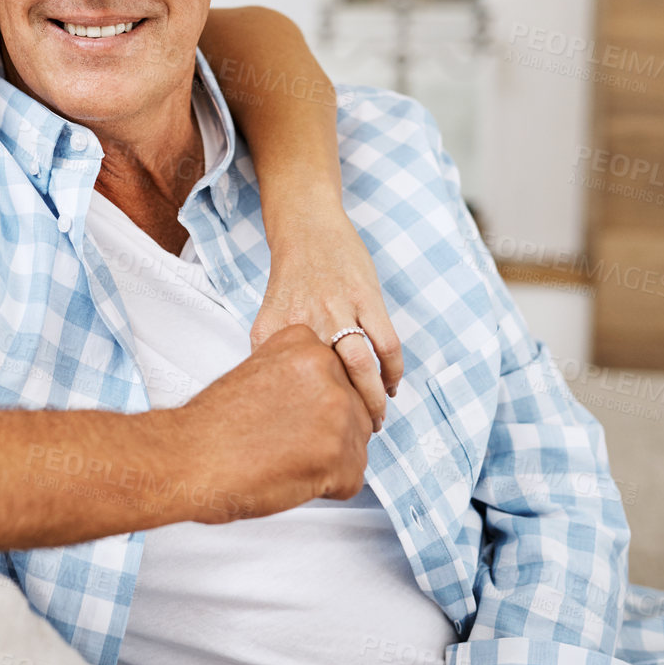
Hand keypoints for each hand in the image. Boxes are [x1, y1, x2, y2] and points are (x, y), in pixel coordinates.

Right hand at [175, 325, 373, 522]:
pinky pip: (352, 479)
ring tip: (285, 460)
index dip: (315, 405)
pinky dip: (327, 489)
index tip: (290, 415)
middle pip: (354, 410)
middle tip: (286, 443)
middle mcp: (328, 370)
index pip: (340, 378)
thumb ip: (299, 376)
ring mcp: (337, 412)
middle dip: (327, 434)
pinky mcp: (340, 455)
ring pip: (356, 445)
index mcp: (306, 343)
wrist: (188, 457)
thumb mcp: (259, 372)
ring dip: (328, 461)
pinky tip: (290, 477)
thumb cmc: (213, 424)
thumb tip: (325, 399)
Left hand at [253, 204, 403, 430]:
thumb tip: (278, 400)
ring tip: (376, 419)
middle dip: (346, 416)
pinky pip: (387, 343)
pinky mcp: (367, 297)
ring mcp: (339, 308)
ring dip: (373, 399)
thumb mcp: (271, 317)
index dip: (307, 417)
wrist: (306, 228)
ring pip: (361, 367)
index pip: (293, 386)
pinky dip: (393, 371)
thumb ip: (270, 353)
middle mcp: (307, 322)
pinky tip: (392, 386)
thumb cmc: (291, 279)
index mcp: (277, 331)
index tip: (318, 436)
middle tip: (355, 436)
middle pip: (330, 382)